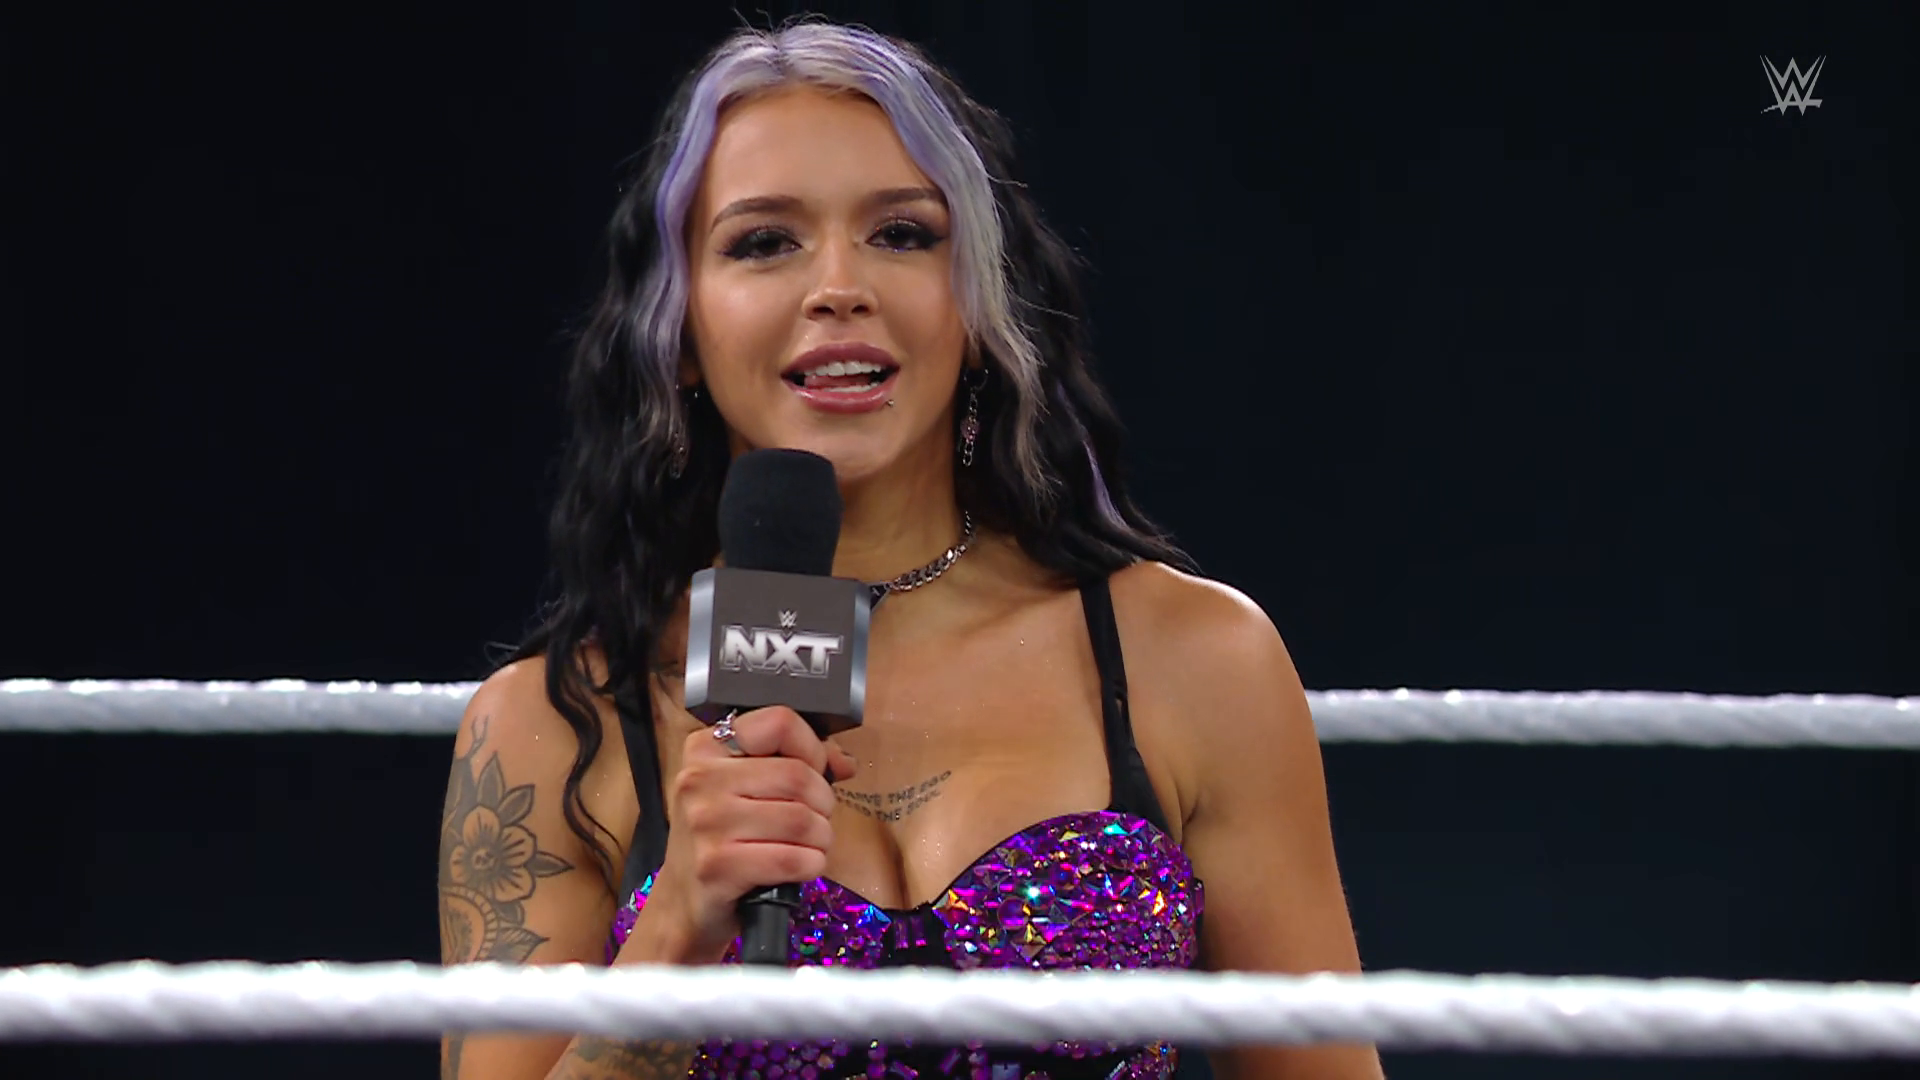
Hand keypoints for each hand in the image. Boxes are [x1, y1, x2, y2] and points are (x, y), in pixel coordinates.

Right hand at [649, 707, 856, 958]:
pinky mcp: (716, 866)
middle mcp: (699, 779)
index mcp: (706, 748)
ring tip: (808, 846)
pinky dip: (811, 864)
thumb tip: (844, 763)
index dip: (812, 748)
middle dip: (824, 803)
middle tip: (816, 821)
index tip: (813, 772)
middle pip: (798, 775)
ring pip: (802, 818)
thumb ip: (795, 763)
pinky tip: (801, 867)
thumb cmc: (722, 840)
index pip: (779, 723)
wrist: (684, 903)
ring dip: (821, 838)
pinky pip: (792, 858)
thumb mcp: (745, 790)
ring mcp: (705, 823)